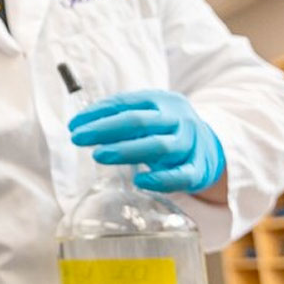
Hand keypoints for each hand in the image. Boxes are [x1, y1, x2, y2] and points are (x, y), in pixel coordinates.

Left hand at [69, 89, 224, 192]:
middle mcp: (177, 119)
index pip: (126, 103)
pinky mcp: (198, 169)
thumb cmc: (164, 129)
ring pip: (160, 146)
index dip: (98, 113)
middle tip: (79, 138)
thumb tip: (78, 126)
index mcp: (161, 101)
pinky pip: (182, 175)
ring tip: (99, 155)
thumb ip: (118, 117)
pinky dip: (161, 180)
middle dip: (106, 129)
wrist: (209, 144)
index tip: (74, 125)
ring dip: (127, 151)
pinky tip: (139, 181)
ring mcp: (190, 144)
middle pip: (141, 122)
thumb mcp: (147, 114)